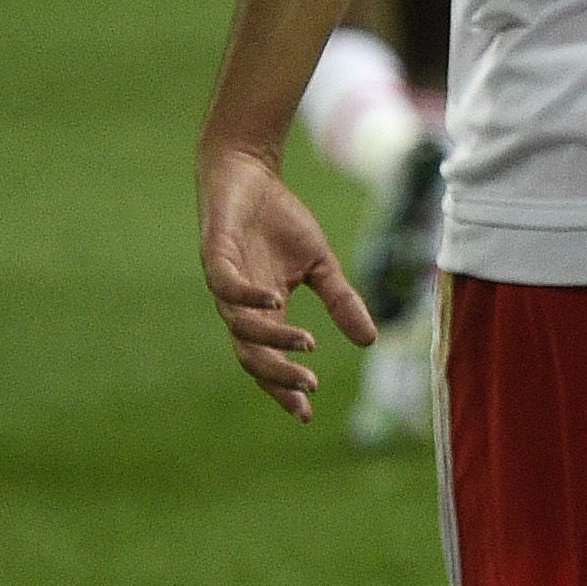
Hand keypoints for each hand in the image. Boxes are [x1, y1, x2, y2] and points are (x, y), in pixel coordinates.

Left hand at [198, 143, 379, 419]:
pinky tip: (276, 300)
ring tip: (305, 345)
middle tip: (309, 387)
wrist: (249, 173)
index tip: (306, 412)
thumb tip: (370, 341)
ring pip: (240, 328)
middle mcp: (240, 306)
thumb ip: (341, 301)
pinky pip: (227, 288)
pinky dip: (249, 298)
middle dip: (278, 376)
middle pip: (251, 356)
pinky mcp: (215, 256)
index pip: (268, 360)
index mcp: (264, 312)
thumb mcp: (321, 264)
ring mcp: (226, 283)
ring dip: (272, 341)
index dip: (283, 388)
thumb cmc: (280, 219)